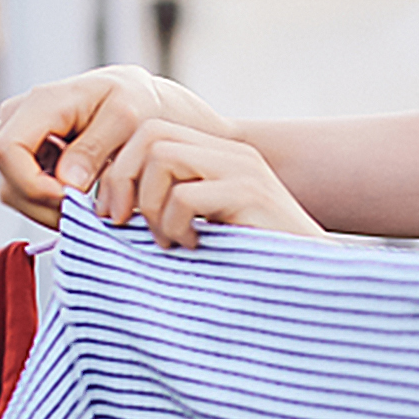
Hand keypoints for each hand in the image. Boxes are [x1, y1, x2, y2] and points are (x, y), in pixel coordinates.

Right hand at [0, 65, 234, 228]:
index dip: (33, 185)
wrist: (134, 97)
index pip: (6, 152)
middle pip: (8, 180)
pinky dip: (51, 203)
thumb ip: (94, 148)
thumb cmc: (134, 100)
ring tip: (89, 202)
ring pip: (13, 192)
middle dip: (46, 204)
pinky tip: (80, 195)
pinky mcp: (25, 155)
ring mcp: (17, 138)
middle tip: (88, 210)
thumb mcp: (126, 119)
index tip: (72, 198)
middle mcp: (18, 118)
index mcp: (40, 103)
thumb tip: (66, 181)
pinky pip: (25, 192)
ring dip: (49, 208)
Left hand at [94, 120, 328, 248]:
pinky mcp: (252, 194)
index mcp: (218, 157)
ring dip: (151, 206)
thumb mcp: (199, 229)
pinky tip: (194, 247)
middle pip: (151, 135)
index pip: (150, 131)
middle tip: (121, 223)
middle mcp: (232, 154)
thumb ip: (166, 208)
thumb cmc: (249, 267)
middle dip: (122, 180)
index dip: (119, 168)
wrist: (311, 287)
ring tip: (169, 241)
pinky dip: (175, 226)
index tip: (111, 214)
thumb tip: (107, 208)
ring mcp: (244, 170)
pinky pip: (186, 196)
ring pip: (164, 157)